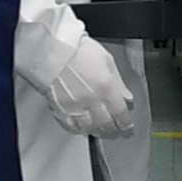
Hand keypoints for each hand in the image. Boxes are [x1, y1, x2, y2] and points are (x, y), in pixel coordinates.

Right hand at [34, 17, 140, 137]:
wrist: (53, 48)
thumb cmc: (79, 49)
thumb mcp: (107, 60)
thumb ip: (119, 82)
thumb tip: (127, 98)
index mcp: (106, 86)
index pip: (120, 113)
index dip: (126, 124)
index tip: (127, 127)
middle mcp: (91, 99)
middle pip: (106, 124)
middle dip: (113, 130)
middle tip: (116, 132)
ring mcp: (75, 105)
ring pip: (89, 128)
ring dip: (98, 131)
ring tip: (102, 131)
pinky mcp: (60, 107)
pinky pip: (71, 125)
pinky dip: (79, 129)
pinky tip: (83, 128)